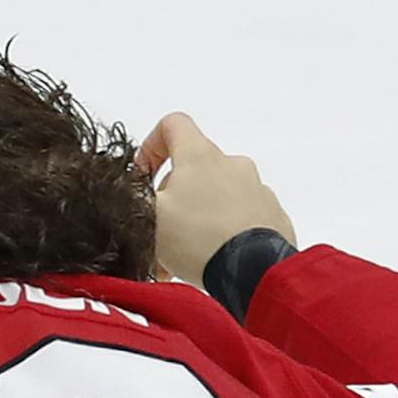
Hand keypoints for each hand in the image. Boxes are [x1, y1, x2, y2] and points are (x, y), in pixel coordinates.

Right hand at [136, 112, 295, 284]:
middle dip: (171, 198)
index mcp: (200, 156)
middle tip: (156, 233)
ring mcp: (257, 190)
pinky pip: (240, 218)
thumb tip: (125, 193)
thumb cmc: (197, 239)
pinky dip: (221, 234)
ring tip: (179, 257)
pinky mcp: (272, 216)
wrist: (254, 272)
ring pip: (215, 197)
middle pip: (193, 168)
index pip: (173, 124)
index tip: (142, 177)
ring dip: (194, 220)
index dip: (150, 146)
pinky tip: (208, 260)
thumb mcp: (144, 217)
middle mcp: (233, 165)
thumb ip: (130, 197)